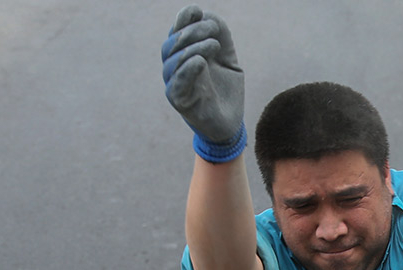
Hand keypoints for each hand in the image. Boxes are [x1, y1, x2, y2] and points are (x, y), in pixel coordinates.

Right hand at [161, 6, 244, 146]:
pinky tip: (201, 61)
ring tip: (214, 45)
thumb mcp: (229, 60)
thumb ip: (222, 38)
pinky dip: (188, 69)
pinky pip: (177, 82)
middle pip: (172, 44)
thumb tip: (210, 17)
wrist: (230, 124)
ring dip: (193, 48)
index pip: (176, 32)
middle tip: (212, 30)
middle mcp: (174, 68)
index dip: (183, 19)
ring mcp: (174, 84)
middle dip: (192, 32)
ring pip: (173, 61)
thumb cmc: (226, 90)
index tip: (197, 11)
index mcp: (183, 54)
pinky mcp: (179, 100)